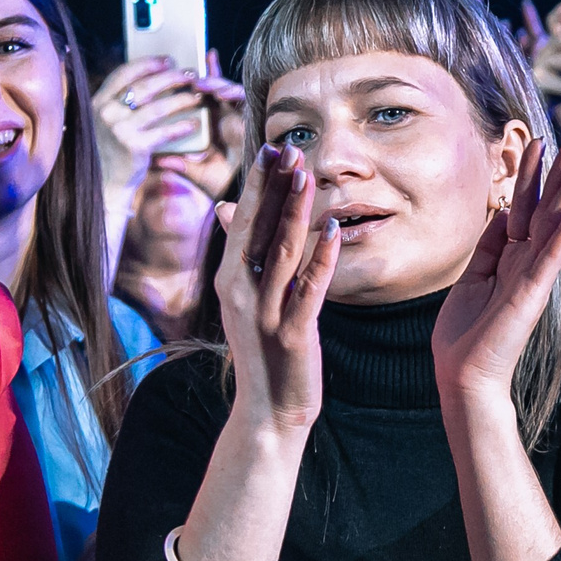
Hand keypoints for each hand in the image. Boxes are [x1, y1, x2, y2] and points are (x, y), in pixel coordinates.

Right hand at [92, 54, 214, 200]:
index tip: (167, 60)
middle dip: (171, 77)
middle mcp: (106, 112)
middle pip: (144, 87)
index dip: (147, 64)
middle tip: (190, 74)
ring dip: (181, 99)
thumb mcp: (109, 119)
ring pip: (157, 107)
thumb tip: (152, 77)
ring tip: (197, 96)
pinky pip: (164, 132)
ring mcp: (119, 129)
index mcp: (99, 101)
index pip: (123, 74)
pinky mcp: (134, 147)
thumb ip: (121, 101)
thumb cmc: (114, 148)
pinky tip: (194, 123)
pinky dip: (181, 127)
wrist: (106, 183)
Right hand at [209, 140, 340, 433]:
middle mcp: (241, 292)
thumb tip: (226, 208)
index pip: (243, 221)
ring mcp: (265, 314)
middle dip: (274, 187)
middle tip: (290, 148)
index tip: (271, 147)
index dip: (257, 184)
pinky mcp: (292, 335)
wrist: (267, 414)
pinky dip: (322, 259)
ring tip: (308, 176)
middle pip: (259, 229)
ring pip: (282, 253)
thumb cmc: (264, 352)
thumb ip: (244, 254)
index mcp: (230, 280)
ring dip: (296, 212)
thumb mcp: (247, 300)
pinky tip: (335, 231)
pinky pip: (309, 290)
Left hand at [432, 132, 560, 407]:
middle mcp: (527, 261)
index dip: (532, 173)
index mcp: (510, 256)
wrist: (464, 375)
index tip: (539, 140)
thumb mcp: (473, 276)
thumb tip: (500, 213)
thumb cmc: (466, 332)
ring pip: (554, 224)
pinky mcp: (531, 294)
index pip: (525, 206)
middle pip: (547, 206)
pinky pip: (550, 257)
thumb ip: (489, 246)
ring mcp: (532, 276)